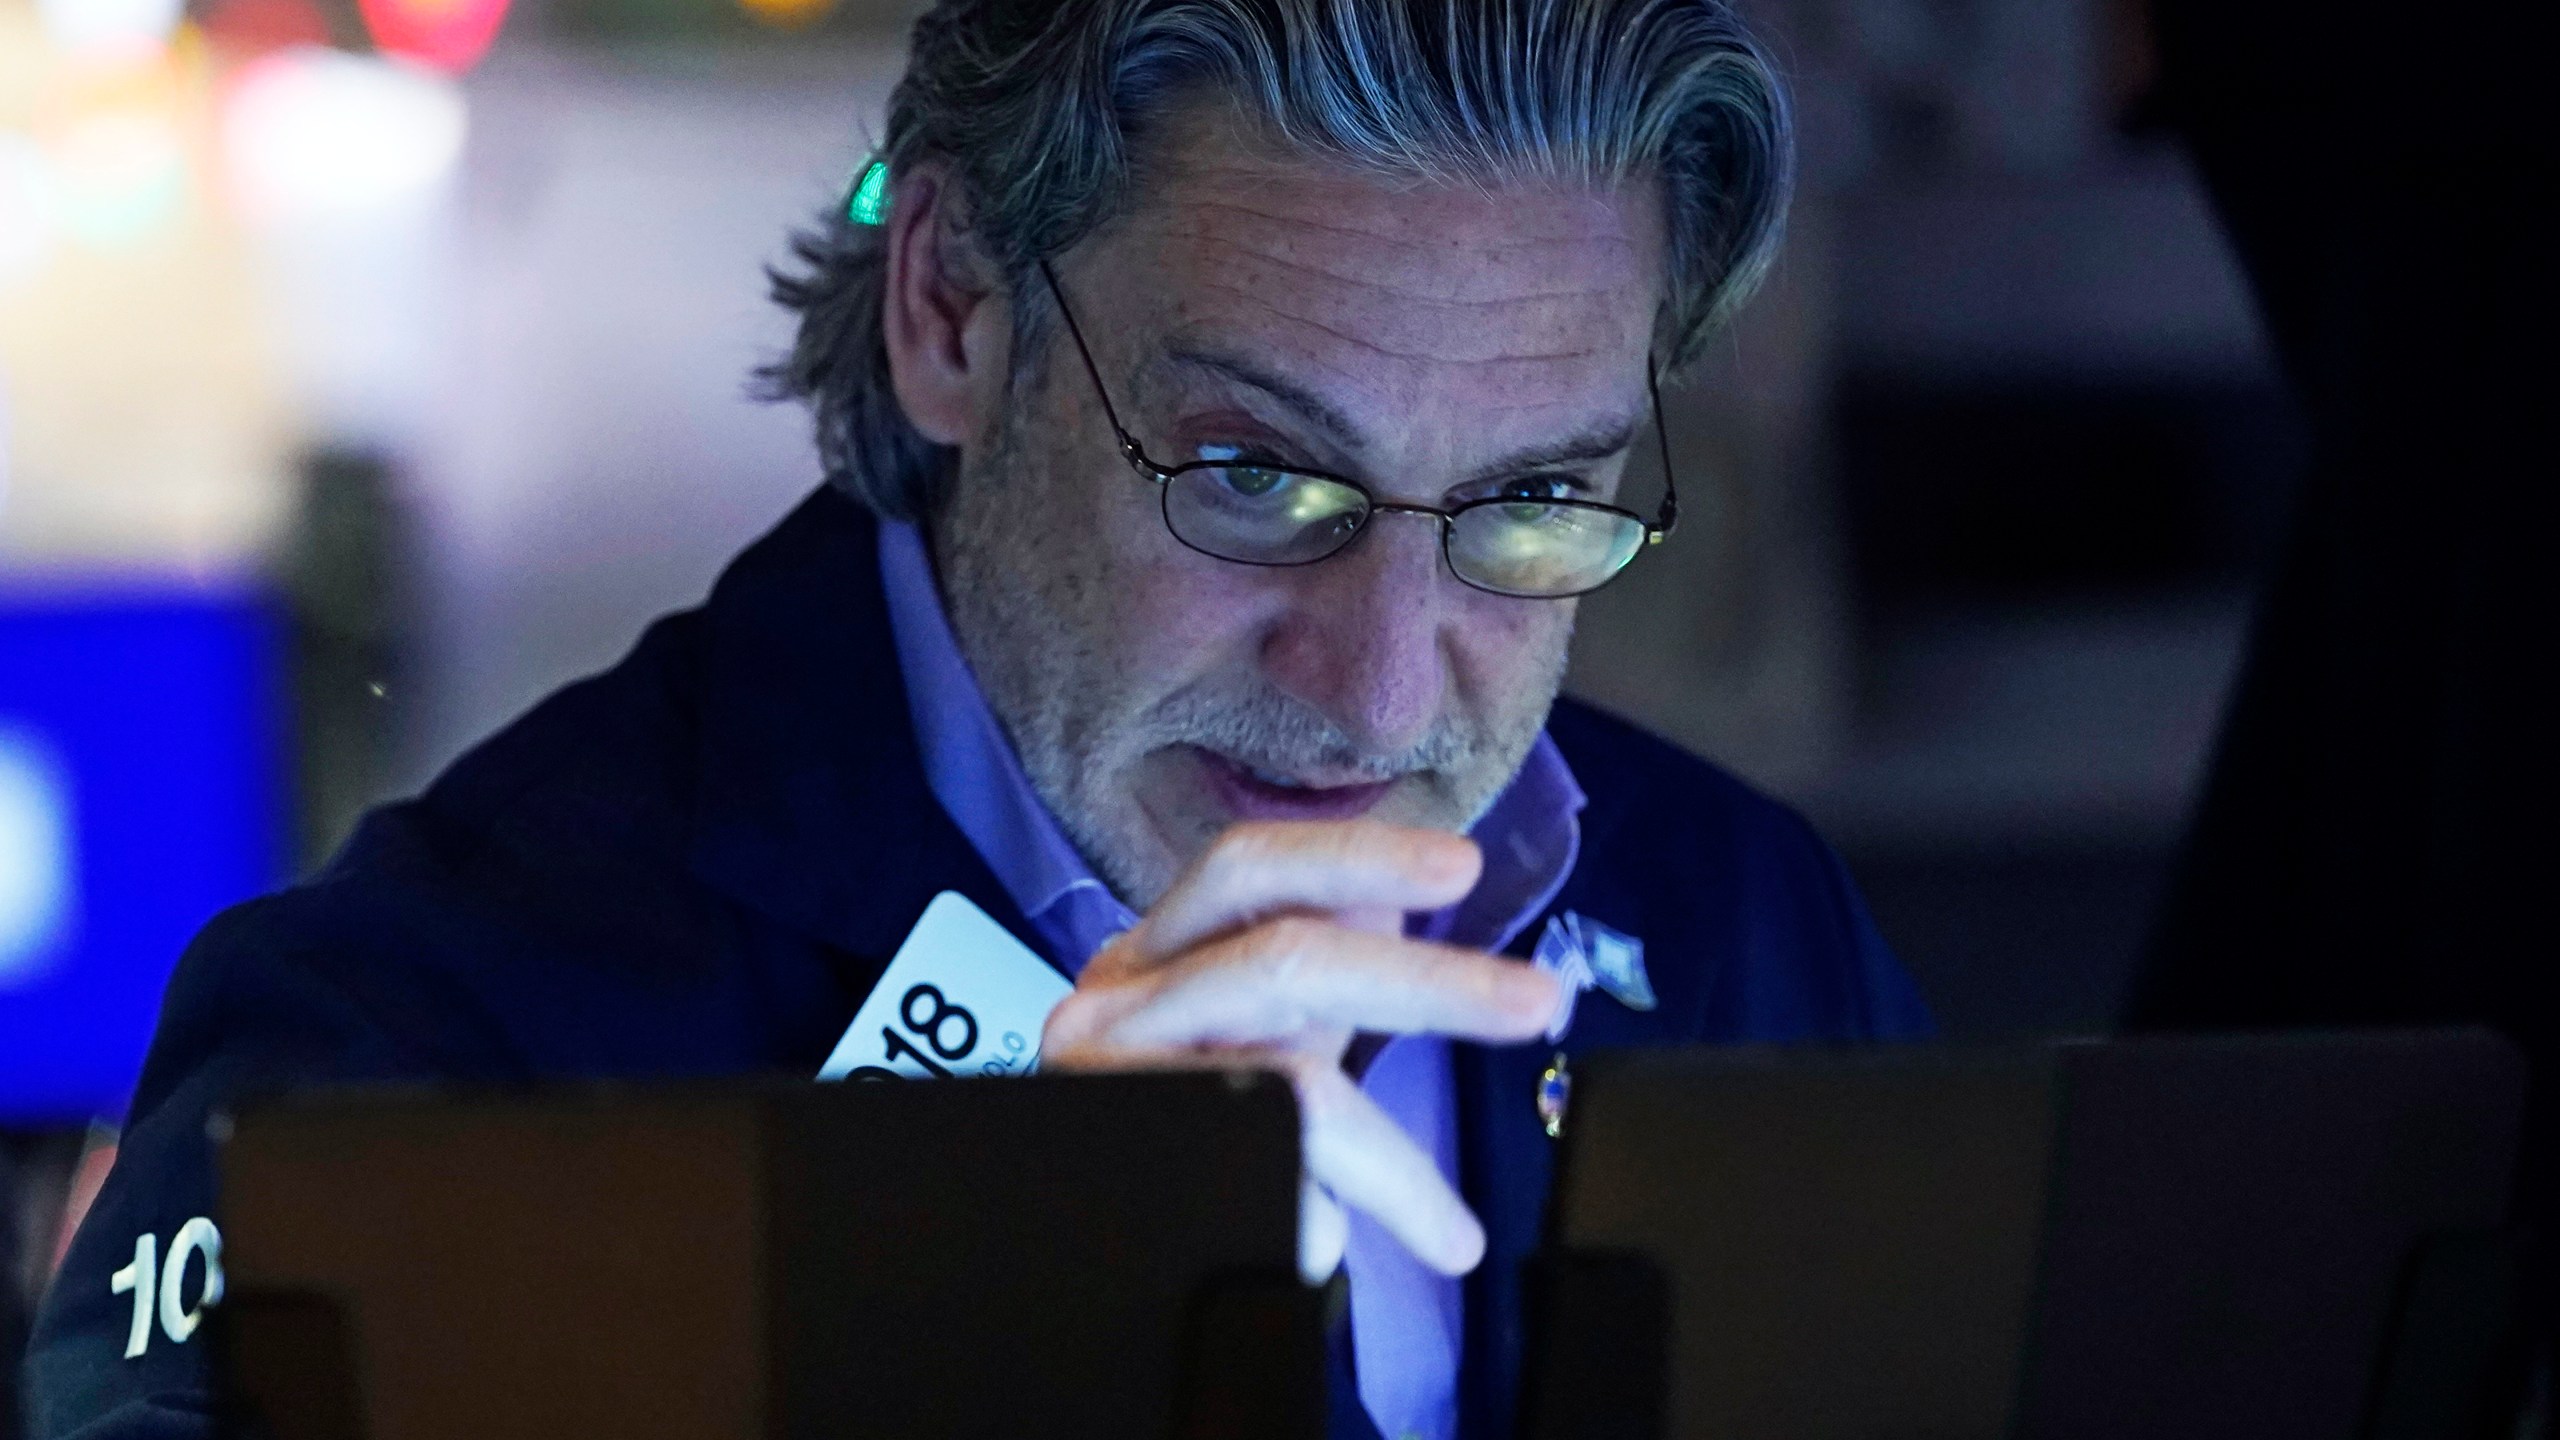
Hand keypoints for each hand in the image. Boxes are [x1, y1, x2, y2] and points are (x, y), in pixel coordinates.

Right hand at [1040, 821, 1560, 1281]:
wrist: (1051, 1250)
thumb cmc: (1157, 1117)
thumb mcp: (1228, 1025)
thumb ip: (1303, 965)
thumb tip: (1390, 900)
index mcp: (1151, 956)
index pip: (1246, 870)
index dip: (1354, 857)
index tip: (1463, 867)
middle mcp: (1113, 1010)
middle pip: (1282, 962)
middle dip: (1428, 983)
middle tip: (1541, 1003)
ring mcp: (1111, 1092)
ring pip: (1282, 1092)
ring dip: (1393, 1168)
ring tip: (1453, 1232)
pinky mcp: (1126, 1169)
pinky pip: (1256, 1190)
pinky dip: (1312, 1220)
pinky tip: (1329, 1253)